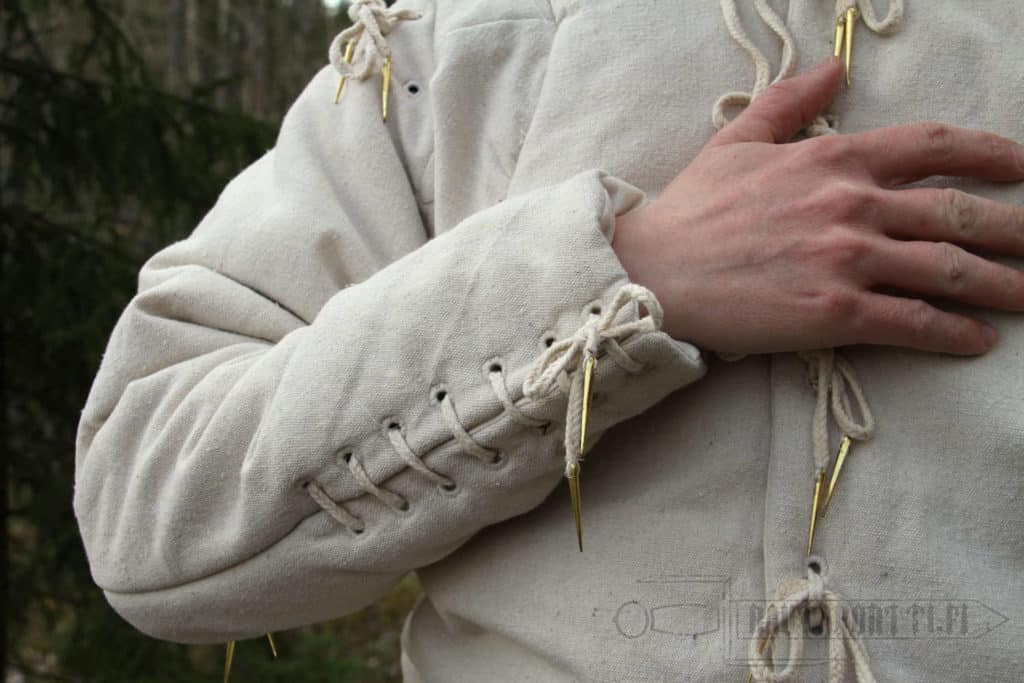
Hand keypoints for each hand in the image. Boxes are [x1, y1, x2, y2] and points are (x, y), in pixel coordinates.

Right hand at [613, 57, 1023, 355]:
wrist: (654, 272)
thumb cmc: (691, 211)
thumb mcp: (737, 141)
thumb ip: (790, 100)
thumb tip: (833, 68)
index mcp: (832, 158)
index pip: (933, 147)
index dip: (992, 155)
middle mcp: (852, 203)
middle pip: (960, 214)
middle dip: (1017, 230)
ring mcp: (847, 259)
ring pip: (950, 271)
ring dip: (1003, 287)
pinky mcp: (835, 312)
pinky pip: (914, 322)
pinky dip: (954, 334)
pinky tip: (978, 340)